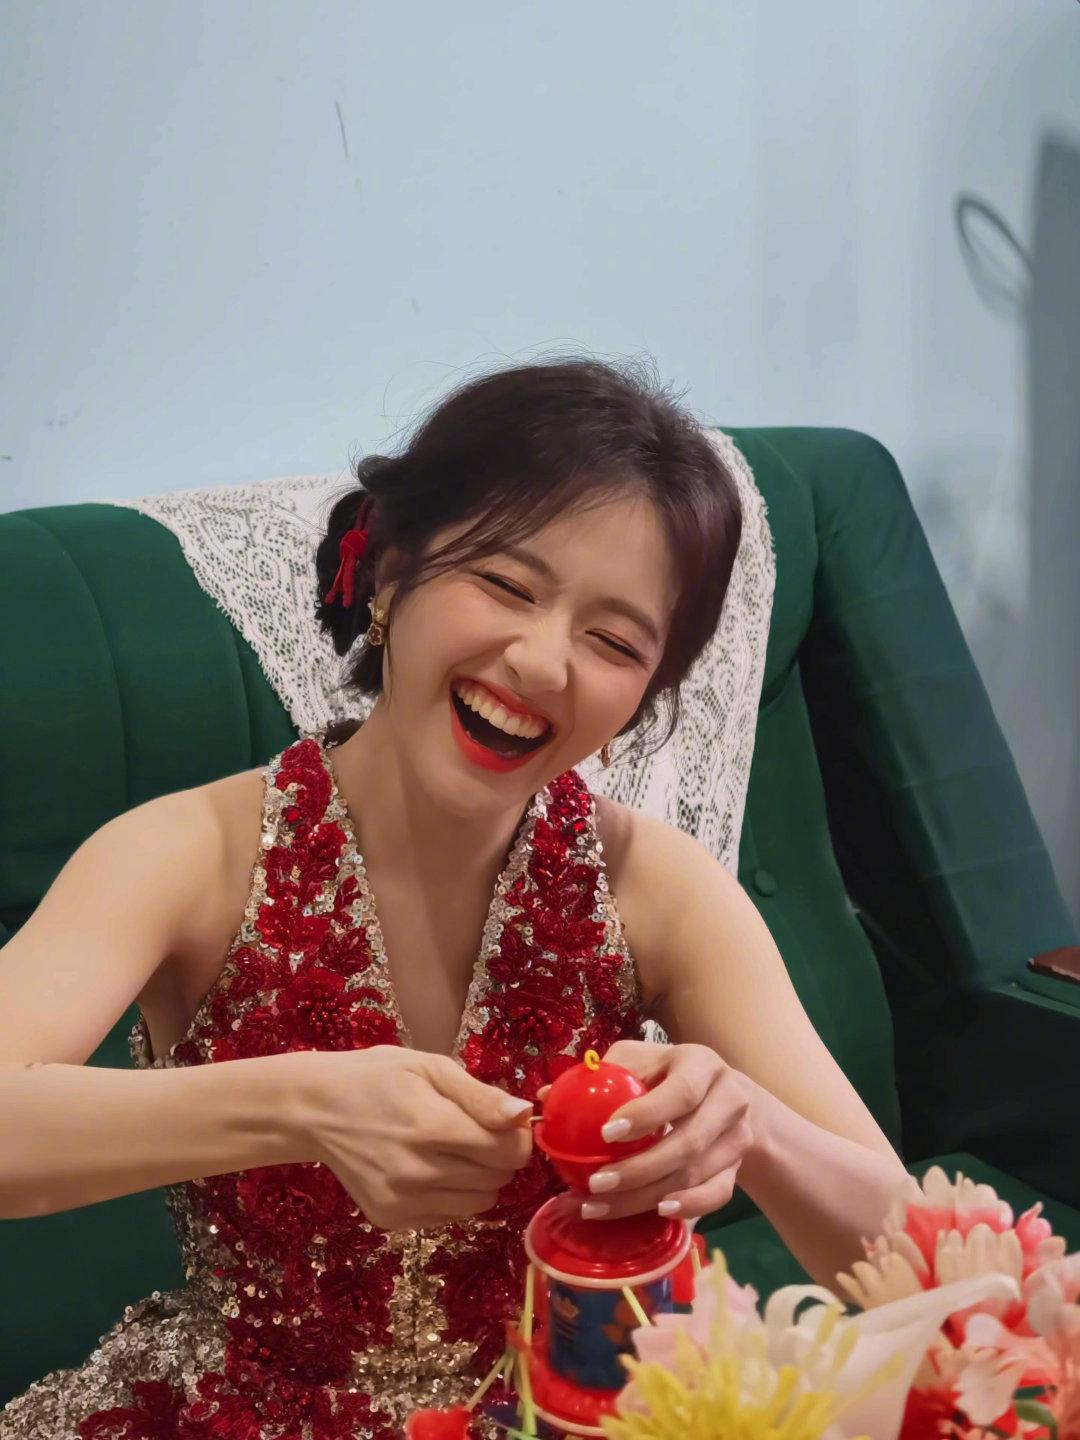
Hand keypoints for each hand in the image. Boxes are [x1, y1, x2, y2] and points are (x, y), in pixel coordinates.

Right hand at [300, 1046, 533, 1229]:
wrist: (315, 1109)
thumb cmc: (377, 1078)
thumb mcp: (429, 1068)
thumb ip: (480, 1095)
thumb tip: (524, 1115)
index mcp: (431, 1128)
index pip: (509, 1153)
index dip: (516, 1136)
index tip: (503, 1122)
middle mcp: (418, 1173)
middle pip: (498, 1180)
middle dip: (496, 1156)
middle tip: (470, 1131)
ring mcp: (402, 1202)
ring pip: (478, 1204)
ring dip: (478, 1180)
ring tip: (449, 1151)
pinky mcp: (390, 1219)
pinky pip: (449, 1217)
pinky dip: (451, 1196)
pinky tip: (427, 1169)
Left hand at [539, 1040, 752, 1221]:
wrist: (728, 1097)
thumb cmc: (668, 1075)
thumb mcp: (640, 1062)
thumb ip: (601, 1076)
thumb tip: (547, 1098)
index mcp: (700, 1064)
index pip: (680, 1092)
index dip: (646, 1115)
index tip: (606, 1134)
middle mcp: (728, 1098)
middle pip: (689, 1142)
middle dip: (640, 1168)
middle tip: (596, 1183)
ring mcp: (737, 1136)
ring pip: (696, 1174)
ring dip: (648, 1195)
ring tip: (603, 1206)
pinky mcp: (737, 1168)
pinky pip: (717, 1195)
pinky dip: (689, 1206)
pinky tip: (657, 1213)